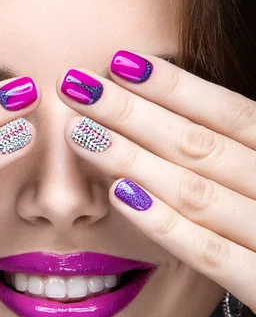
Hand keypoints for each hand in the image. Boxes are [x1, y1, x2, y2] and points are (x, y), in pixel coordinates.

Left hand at [58, 51, 255, 313]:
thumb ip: (245, 160)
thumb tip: (193, 122)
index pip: (232, 114)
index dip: (175, 86)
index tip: (121, 61)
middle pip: (202, 145)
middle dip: (134, 113)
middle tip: (77, 85)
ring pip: (198, 191)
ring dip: (134, 158)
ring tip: (80, 132)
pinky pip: (209, 254)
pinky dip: (164, 224)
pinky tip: (121, 196)